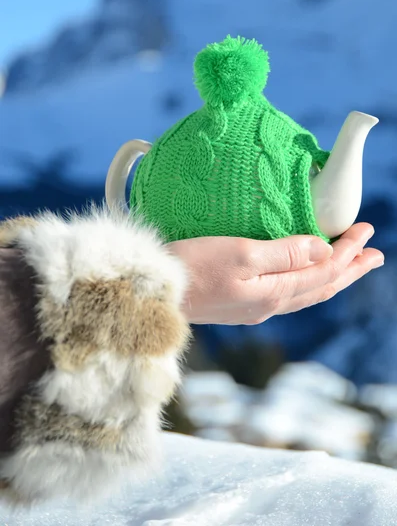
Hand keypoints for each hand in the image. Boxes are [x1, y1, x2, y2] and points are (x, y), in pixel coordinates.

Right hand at [167, 224, 383, 324]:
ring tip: (351, 266)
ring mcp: (254, 308)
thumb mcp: (241, 253)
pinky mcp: (240, 305)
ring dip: (333, 277)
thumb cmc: (192, 268)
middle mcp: (270, 305)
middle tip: (375, 255)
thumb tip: (324, 250)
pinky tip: (305, 278)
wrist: (153, 295)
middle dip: (351, 270)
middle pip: (322, 287)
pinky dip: (308, 282)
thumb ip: (286, 252)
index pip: (325, 270)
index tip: (368, 230)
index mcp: (274, 292)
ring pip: (307, 292)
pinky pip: (289, 295)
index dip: (349, 251)